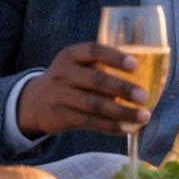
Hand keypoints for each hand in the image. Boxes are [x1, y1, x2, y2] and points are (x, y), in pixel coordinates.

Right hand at [16, 42, 148, 137]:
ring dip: (122, 112)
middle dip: (122, 88)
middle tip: (144, 96)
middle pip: (96, 80)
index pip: (94, 51)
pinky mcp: (60, 116)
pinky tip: (128, 128)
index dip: (114, 57)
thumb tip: (145, 75)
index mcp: (71, 55)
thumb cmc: (69, 80)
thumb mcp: (77, 65)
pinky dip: (111, 126)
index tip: (134, 65)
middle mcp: (64, 73)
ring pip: (94, 105)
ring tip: (144, 116)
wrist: (33, 102)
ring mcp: (60, 95)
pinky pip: (90, 122)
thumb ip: (101, 66)